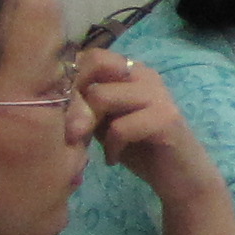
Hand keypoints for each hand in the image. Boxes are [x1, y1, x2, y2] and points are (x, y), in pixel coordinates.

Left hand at [79, 52, 223, 206]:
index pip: (92, 56)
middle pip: (93, 70)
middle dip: (76, 104)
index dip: (72, 81)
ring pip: (101, 96)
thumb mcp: (104, 123)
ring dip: (90, 126)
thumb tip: (54, 98)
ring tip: (94, 147)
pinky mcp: (166, 118)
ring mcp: (158, 94)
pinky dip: (111, 148)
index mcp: (131, 70)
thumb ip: (86, 105)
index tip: (67, 112)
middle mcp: (145, 74)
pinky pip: (120, 127)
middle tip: (76, 134)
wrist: (180, 178)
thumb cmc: (139, 149)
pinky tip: (112, 160)